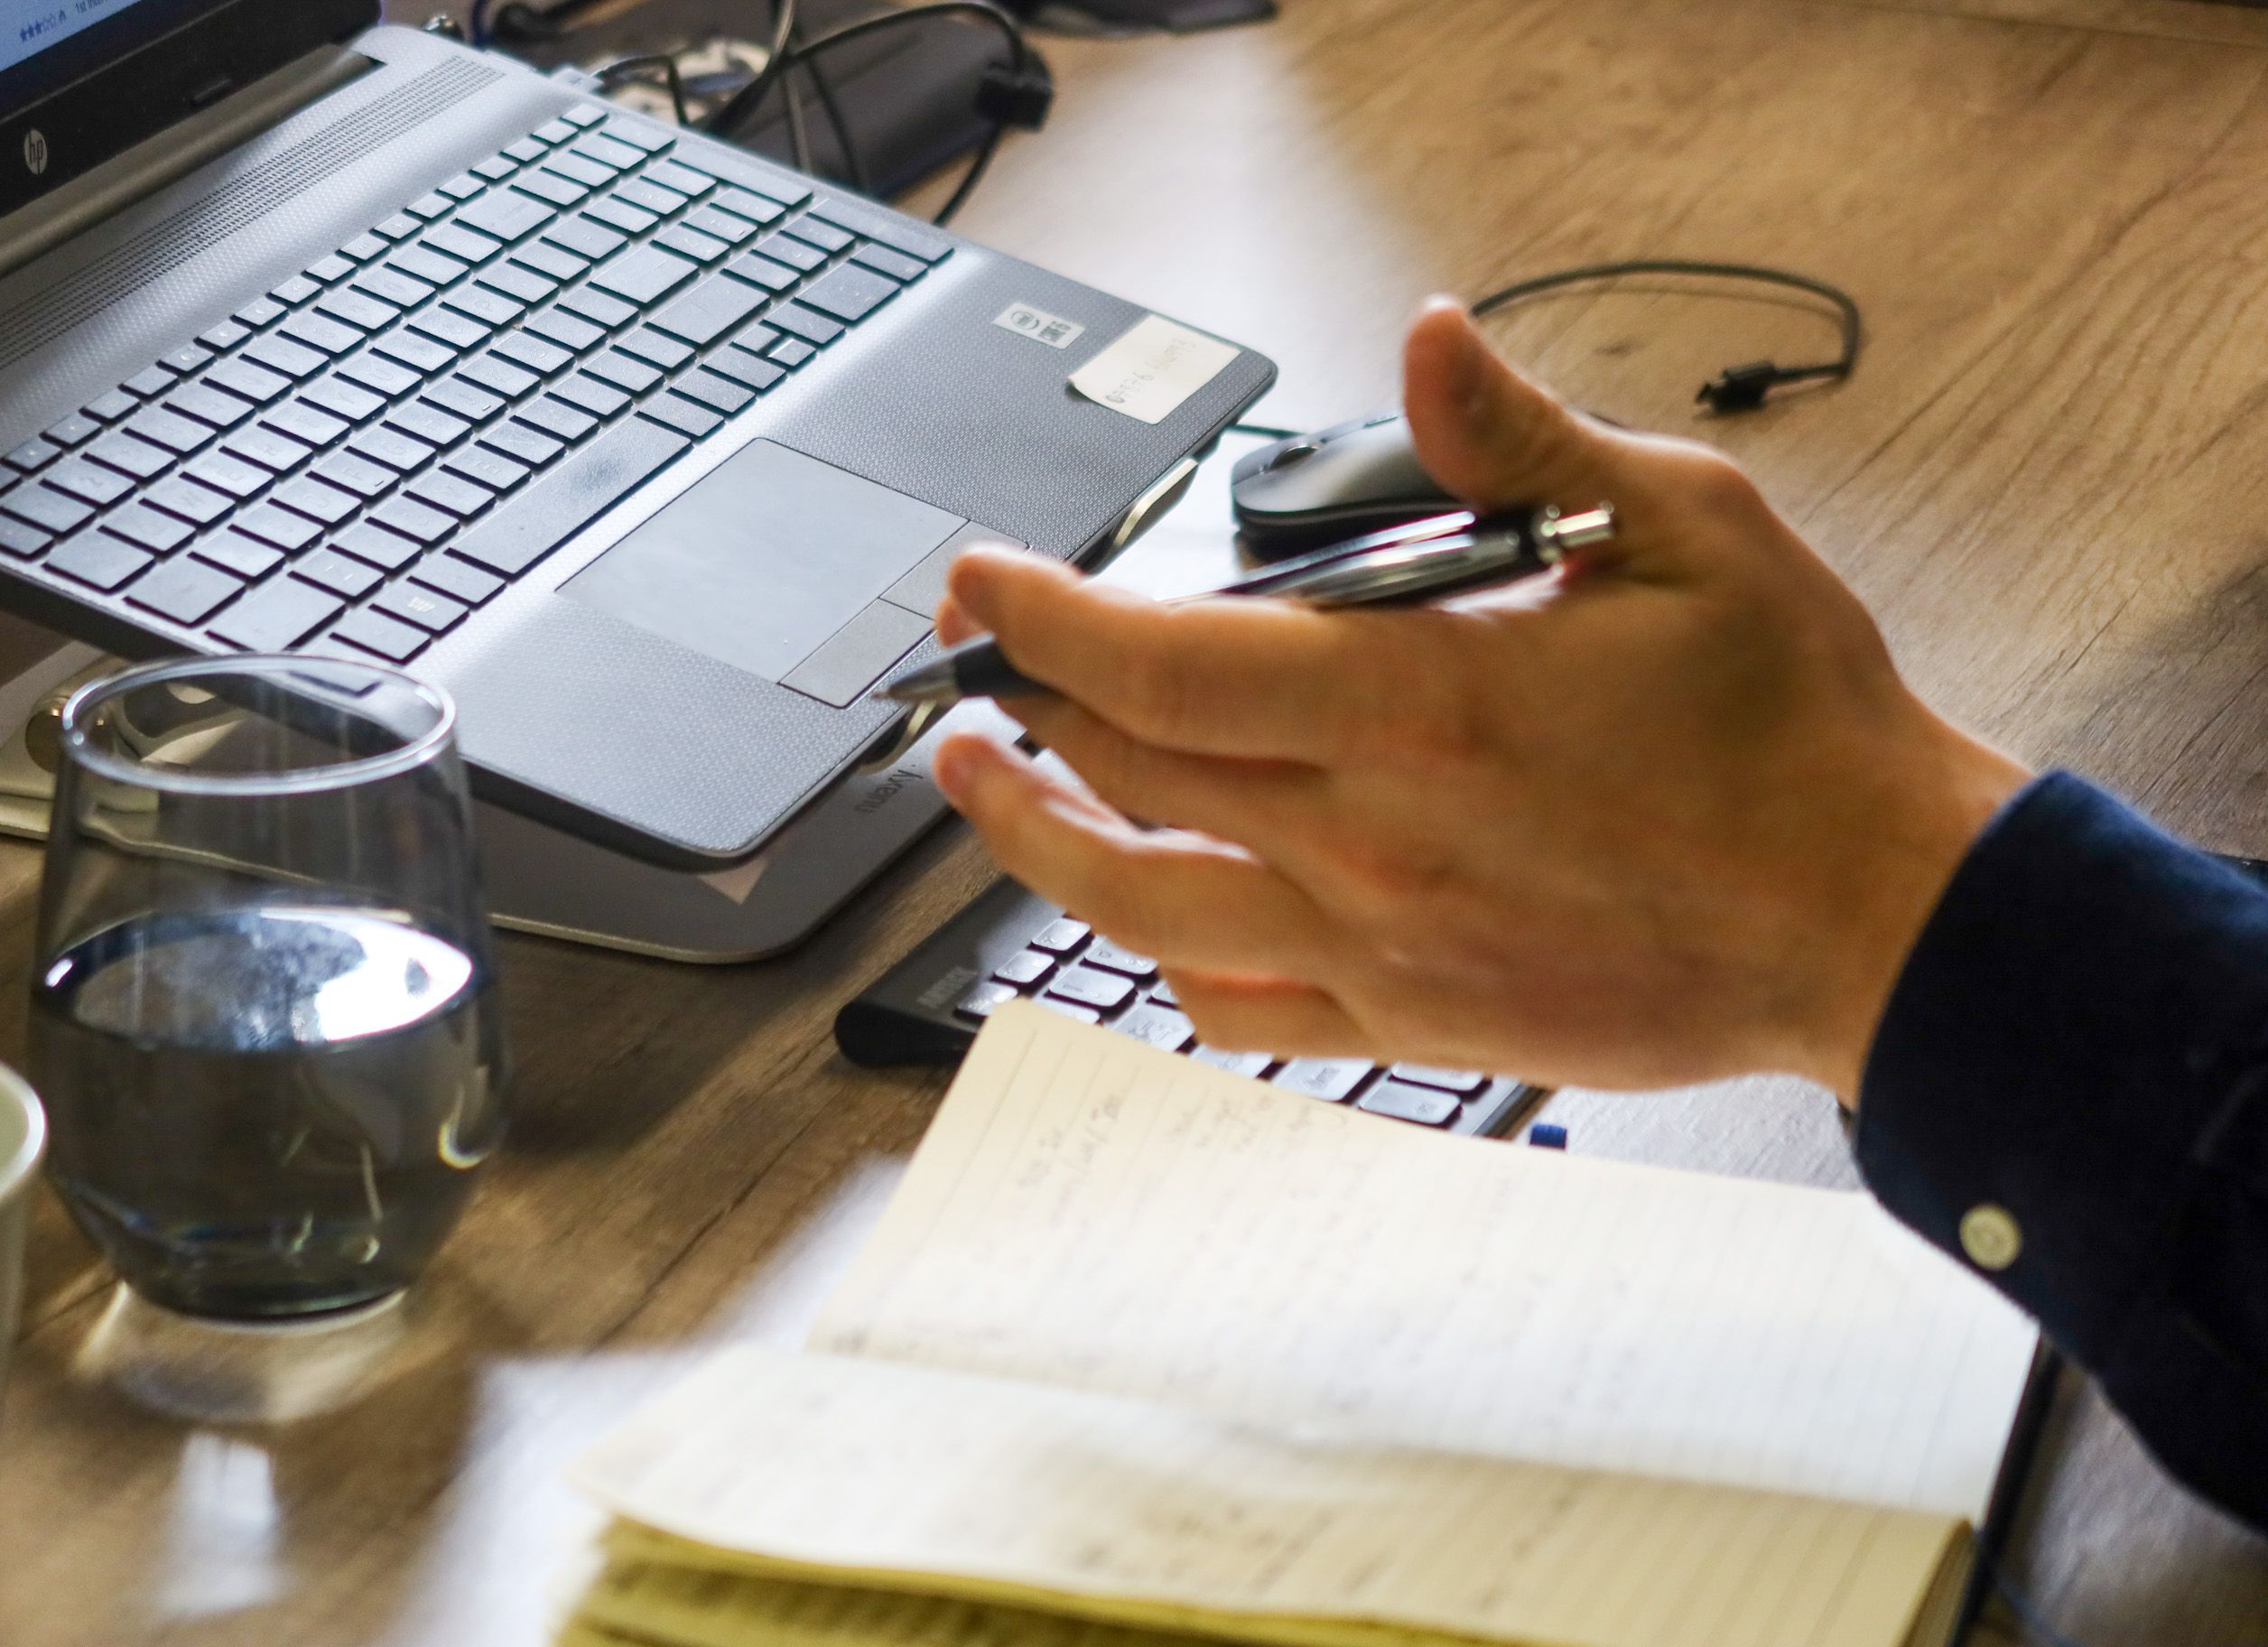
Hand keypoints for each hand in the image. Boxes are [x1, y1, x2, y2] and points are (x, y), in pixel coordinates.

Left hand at [929, 299, 2029, 1098]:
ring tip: (980, 783)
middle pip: (1131, 771)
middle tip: (971, 656)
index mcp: (1418, 707)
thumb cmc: (1789, 731)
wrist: (1873, 914)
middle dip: (1021, 703)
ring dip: (1040, 838)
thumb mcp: (1683, 529)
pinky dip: (1163, 964)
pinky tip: (1135, 928)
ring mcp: (1381, 946)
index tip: (981, 586)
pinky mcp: (1414, 1021)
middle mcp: (1370, 840)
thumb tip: (1428, 344)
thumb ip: (1523, 441)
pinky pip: (1240, 1009)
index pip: (1160, 662)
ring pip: (1143, 906)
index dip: (1040, 619)